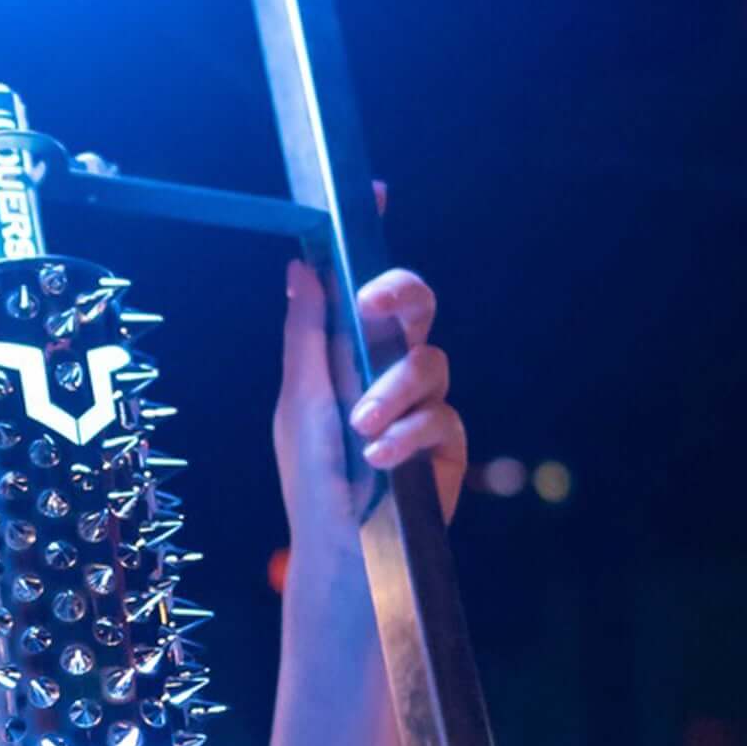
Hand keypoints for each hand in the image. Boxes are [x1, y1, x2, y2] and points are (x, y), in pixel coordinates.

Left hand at [275, 255, 465, 571]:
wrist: (338, 551)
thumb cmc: (311, 478)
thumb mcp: (299, 401)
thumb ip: (306, 334)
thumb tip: (302, 266)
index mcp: (348, 353)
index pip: (364, 288)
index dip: (371, 240)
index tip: (373, 194)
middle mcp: (389, 370)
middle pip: (416, 307)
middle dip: (401, 293)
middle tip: (374, 303)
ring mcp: (422, 404)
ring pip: (432, 360)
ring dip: (391, 391)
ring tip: (361, 428)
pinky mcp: (447, 443)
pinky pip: (443, 415)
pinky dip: (408, 433)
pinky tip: (380, 459)